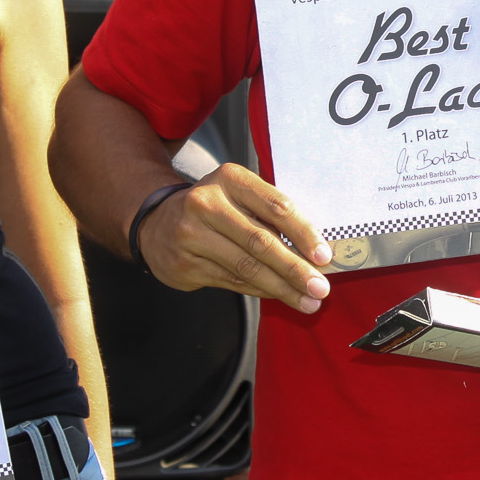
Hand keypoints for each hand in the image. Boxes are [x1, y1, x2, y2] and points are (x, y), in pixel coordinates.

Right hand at [139, 164, 331, 312]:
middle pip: (261, 241)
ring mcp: (191, 234)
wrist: (155, 223)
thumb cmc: (214, 208)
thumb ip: (270, 215)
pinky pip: (233, 281)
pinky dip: (261, 291)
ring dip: (282, 288)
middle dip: (295, 269)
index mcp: (230, 178)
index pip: (275, 207)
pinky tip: (280, 296)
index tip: (324, 256)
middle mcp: (207, 203)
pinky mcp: (185, 264)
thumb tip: (314, 251)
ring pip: (247, 267)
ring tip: (308, 301)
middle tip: (320, 288)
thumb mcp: (238, 195)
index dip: (303, 233)